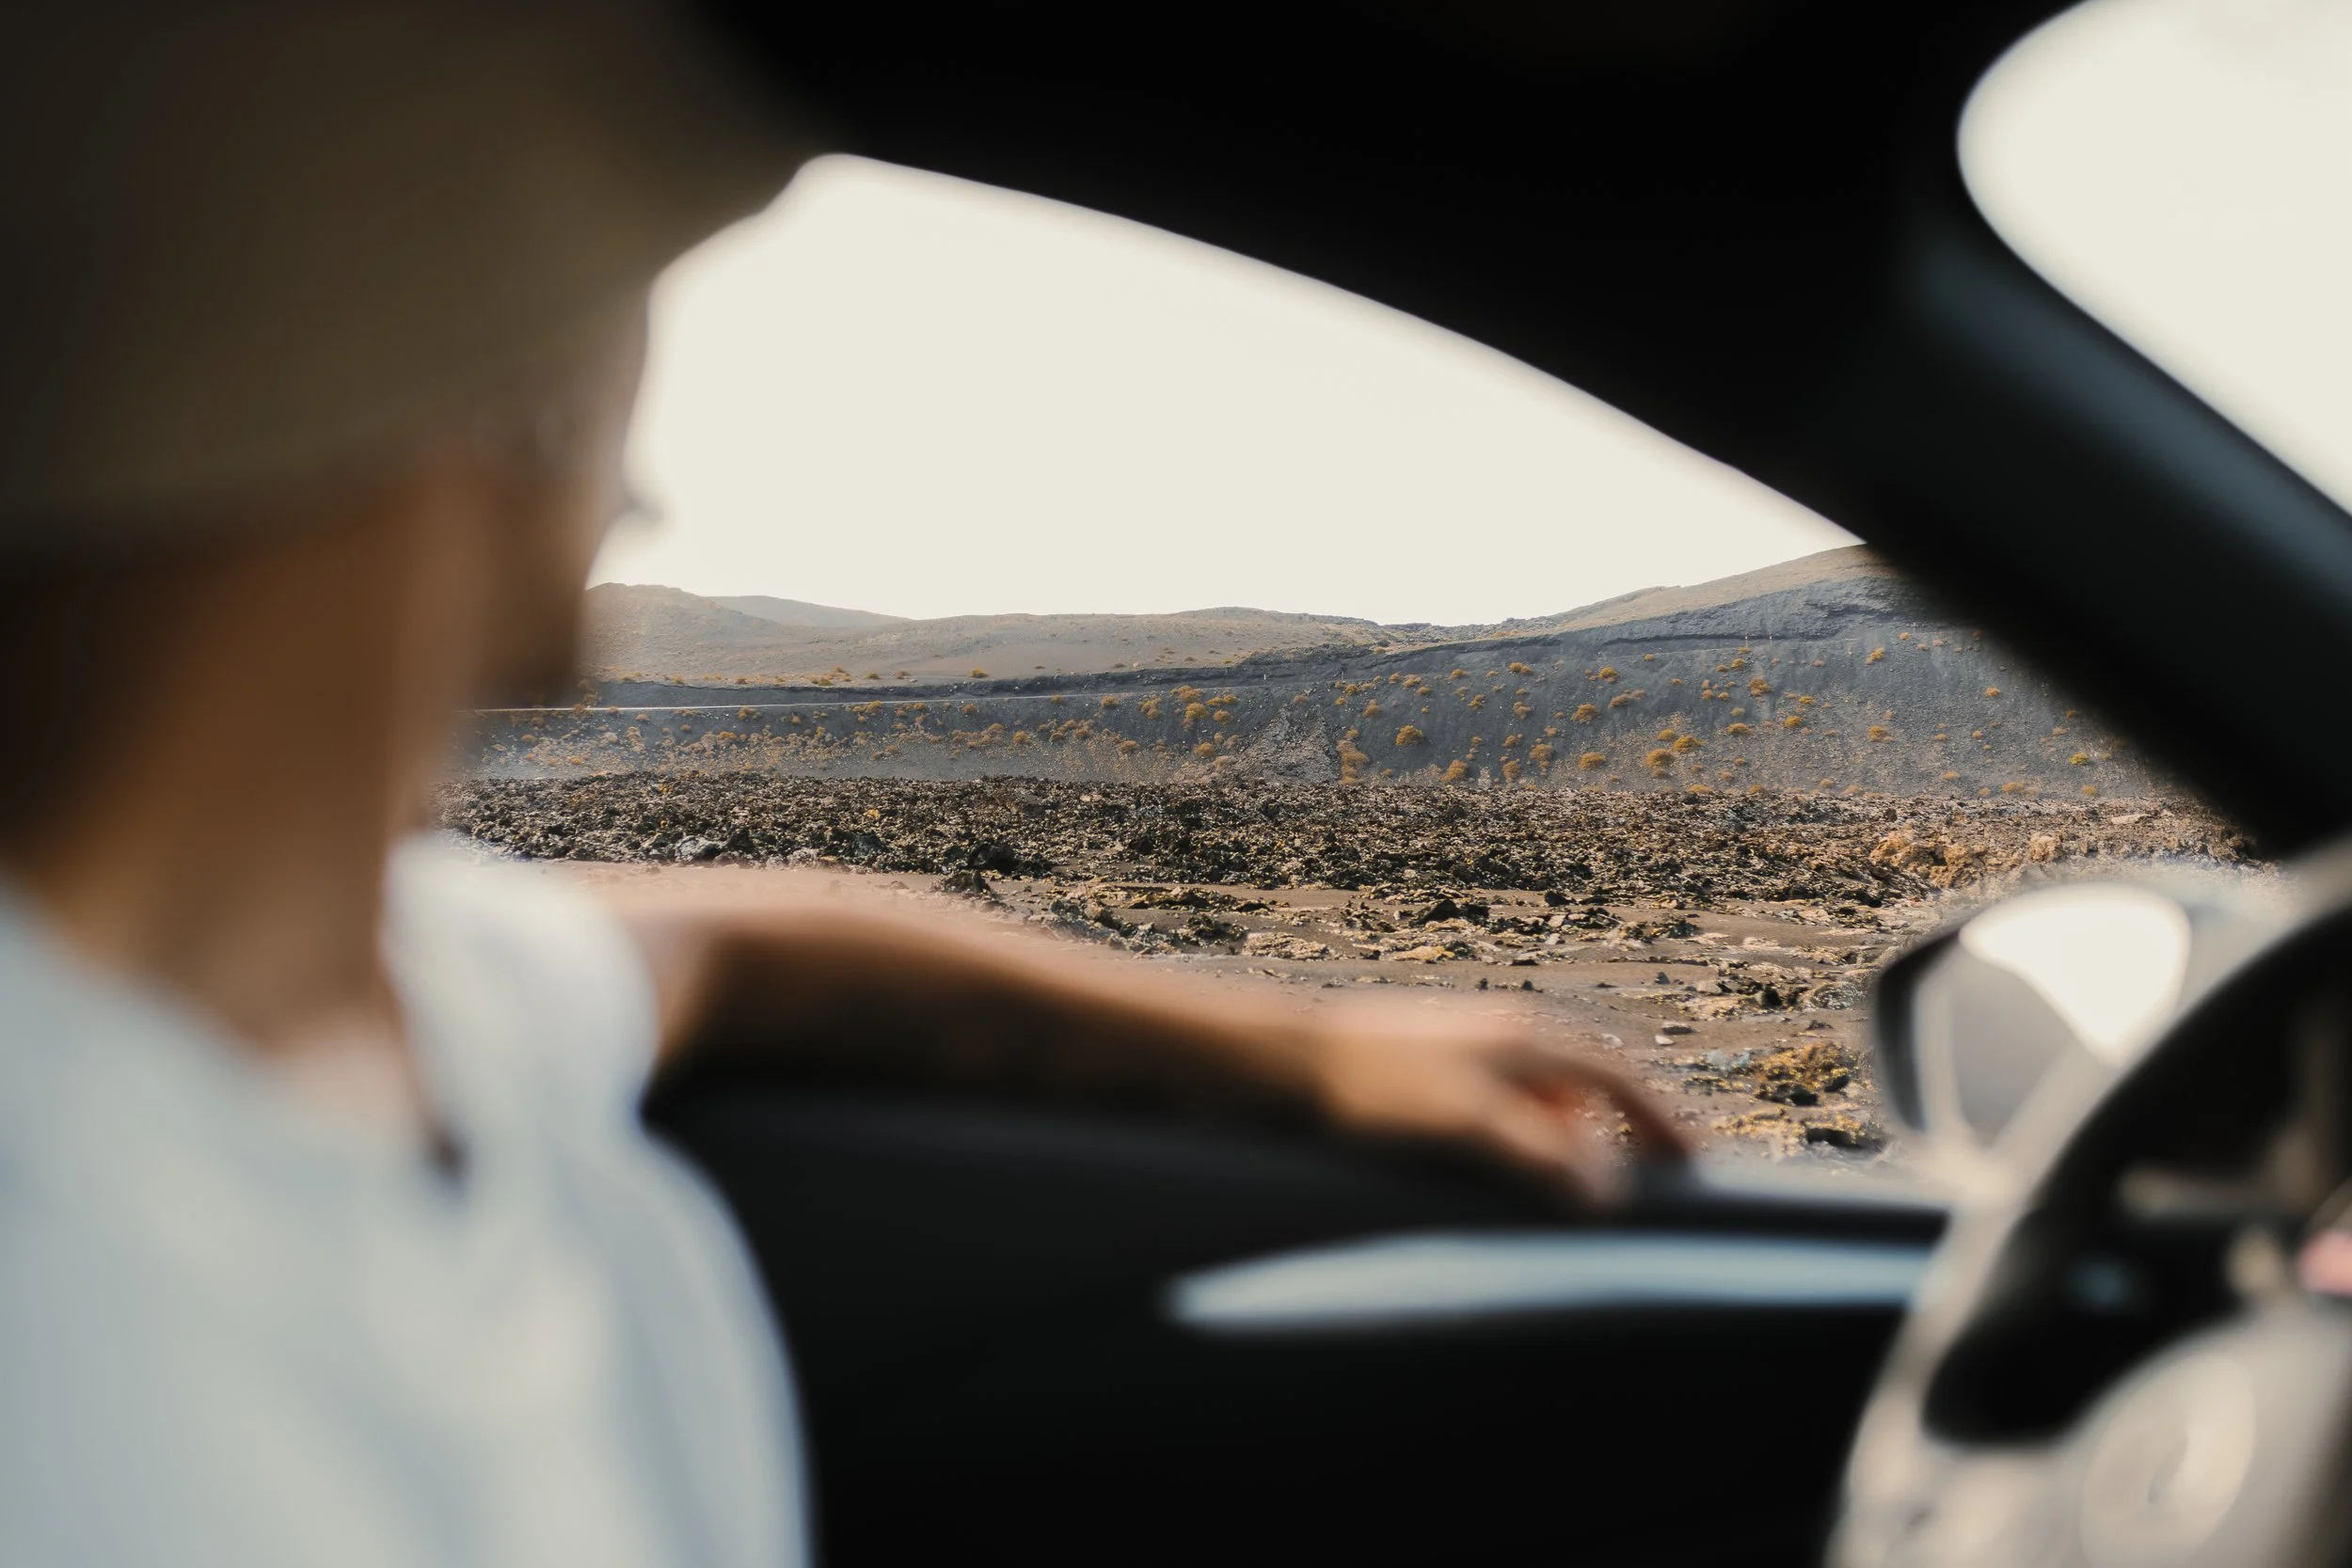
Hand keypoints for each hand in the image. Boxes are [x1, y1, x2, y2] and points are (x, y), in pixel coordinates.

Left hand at [1291, 1006, 1690, 1203]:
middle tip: (1633, 1184)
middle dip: (1614, 1135)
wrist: (1283, 1058)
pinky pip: (1498, 1102)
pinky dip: (1519, 1135)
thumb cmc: (1372, 1087)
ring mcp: (1465, 1045)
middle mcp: (1504, 1033)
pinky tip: (1496, 1167)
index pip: (1619, 1080)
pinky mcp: (1429, 1064)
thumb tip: (1607, 1193)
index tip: (1693, 1163)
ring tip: (1565, 1188)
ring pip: (1539, 1094)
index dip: (1659, 1123)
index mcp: (1526, 1038)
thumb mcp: (1466, 1125)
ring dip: (1562, 1139)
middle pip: (1585, 1085)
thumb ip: (1539, 1156)